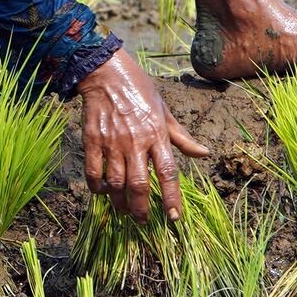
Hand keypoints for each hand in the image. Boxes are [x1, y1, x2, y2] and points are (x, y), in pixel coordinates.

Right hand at [76, 49, 209, 220]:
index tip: (173, 217)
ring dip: (120, 202)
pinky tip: (103, 192)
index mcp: (156, 135)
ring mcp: (112, 143)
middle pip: (139, 184)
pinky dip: (97, 188)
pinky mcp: (92, 142)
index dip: (171, 197)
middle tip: (142, 222)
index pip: (167, 173)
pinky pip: (93, 173)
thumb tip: (204, 154)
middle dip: (141, 208)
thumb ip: (182, 137)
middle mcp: (135, 142)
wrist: (107, 75)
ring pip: (115, 183)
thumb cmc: (140, 91)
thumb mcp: (165, 111)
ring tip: (124, 211)